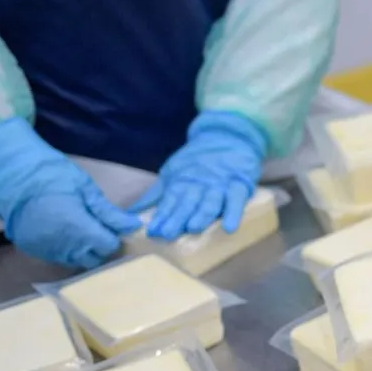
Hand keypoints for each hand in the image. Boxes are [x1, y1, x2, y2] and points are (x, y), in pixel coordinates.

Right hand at [0, 119, 139, 268]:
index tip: (112, 227)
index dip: (113, 237)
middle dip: (100, 247)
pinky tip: (63, 233)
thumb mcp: (86, 190)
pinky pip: (57, 256)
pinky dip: (64, 249)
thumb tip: (134, 227)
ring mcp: (46, 250)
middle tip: (99, 229)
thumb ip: (109, 213)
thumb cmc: (54, 176)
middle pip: (93, 259)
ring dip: (82, 250)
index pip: (108, 247)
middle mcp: (63, 246)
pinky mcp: (32, 249)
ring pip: (75, 261)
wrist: (14, 174)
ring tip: (81, 230)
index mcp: (79, 229)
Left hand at [133, 111, 266, 240]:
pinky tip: (229, 228)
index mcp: (181, 182)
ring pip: (210, 201)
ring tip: (193, 228)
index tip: (153, 231)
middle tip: (167, 233)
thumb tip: (132, 212)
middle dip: (177, 218)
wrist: (228, 137)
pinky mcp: (240, 184)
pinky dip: (233, 213)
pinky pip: (237, 200)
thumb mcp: (173, 174)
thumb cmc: (199, 162)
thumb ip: (157, 195)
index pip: (170, 201)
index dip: (162, 216)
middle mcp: (199, 184)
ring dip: (202, 214)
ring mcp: (220, 184)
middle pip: (188, 203)